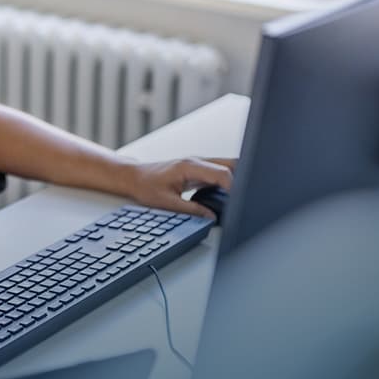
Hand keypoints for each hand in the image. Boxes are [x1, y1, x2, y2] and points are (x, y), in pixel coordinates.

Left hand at [120, 156, 235, 219]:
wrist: (134, 176)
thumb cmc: (146, 186)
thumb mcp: (166, 202)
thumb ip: (191, 210)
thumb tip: (211, 217)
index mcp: (190, 166)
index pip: (222, 173)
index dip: (234, 187)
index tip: (239, 202)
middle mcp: (197, 161)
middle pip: (231, 164)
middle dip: (242, 179)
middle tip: (244, 199)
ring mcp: (198, 164)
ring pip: (227, 166)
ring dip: (236, 179)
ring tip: (239, 198)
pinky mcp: (198, 169)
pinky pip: (219, 172)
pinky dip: (227, 181)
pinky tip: (229, 195)